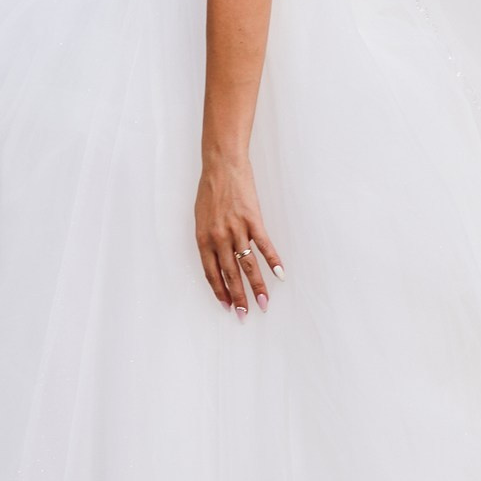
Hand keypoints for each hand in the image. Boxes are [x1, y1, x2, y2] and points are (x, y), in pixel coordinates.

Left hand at [194, 155, 283, 319]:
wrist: (221, 165)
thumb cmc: (210, 190)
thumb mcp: (201, 218)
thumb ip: (208, 239)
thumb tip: (216, 258)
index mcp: (203, 239)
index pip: (212, 273)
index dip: (220, 291)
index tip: (228, 306)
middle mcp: (219, 238)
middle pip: (230, 274)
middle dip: (239, 297)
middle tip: (245, 314)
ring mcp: (237, 229)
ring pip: (248, 265)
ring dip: (257, 286)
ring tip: (264, 303)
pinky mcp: (253, 219)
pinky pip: (264, 245)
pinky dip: (273, 261)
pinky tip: (280, 275)